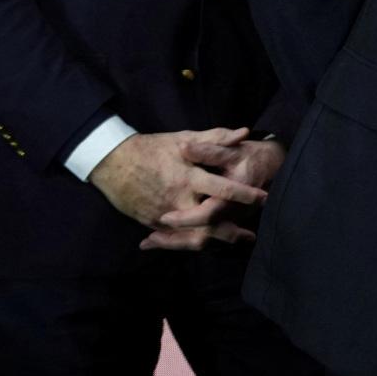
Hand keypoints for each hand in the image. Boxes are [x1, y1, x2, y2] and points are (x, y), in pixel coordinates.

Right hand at [91, 127, 264, 236]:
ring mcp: (164, 214)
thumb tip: (244, 132)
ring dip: (215, 241)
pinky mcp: (152, 222)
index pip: (222, 189)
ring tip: (234, 242)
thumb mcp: (184, 138)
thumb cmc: (152, 147)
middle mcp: (178, 198)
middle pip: (209, 222)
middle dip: (232, 231)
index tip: (264, 198)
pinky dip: (191, 242)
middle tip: (252, 235)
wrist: (113, 162)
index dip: (245, 195)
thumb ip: (215, 138)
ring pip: (192, 236)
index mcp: (188, 176)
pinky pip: (174, 238)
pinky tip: (207, 243)